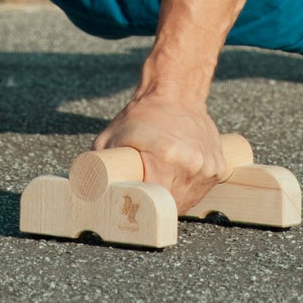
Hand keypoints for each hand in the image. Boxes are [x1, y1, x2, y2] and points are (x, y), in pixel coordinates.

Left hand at [93, 92, 226, 215]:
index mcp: (165, 157)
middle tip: (146, 195)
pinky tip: (178, 174)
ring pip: (189, 201)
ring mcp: (207, 166)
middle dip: (158, 206)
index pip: (155, 204)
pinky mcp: (218, 167)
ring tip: (162, 180)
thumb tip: (84, 190)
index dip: (144, 209)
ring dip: (176, 198)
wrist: (176, 93)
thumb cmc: (141, 115)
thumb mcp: (110, 137)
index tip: (136, 205)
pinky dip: (189, 188)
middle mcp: (191, 164)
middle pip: (173, 206)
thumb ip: (98, 165)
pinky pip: (201, 190)